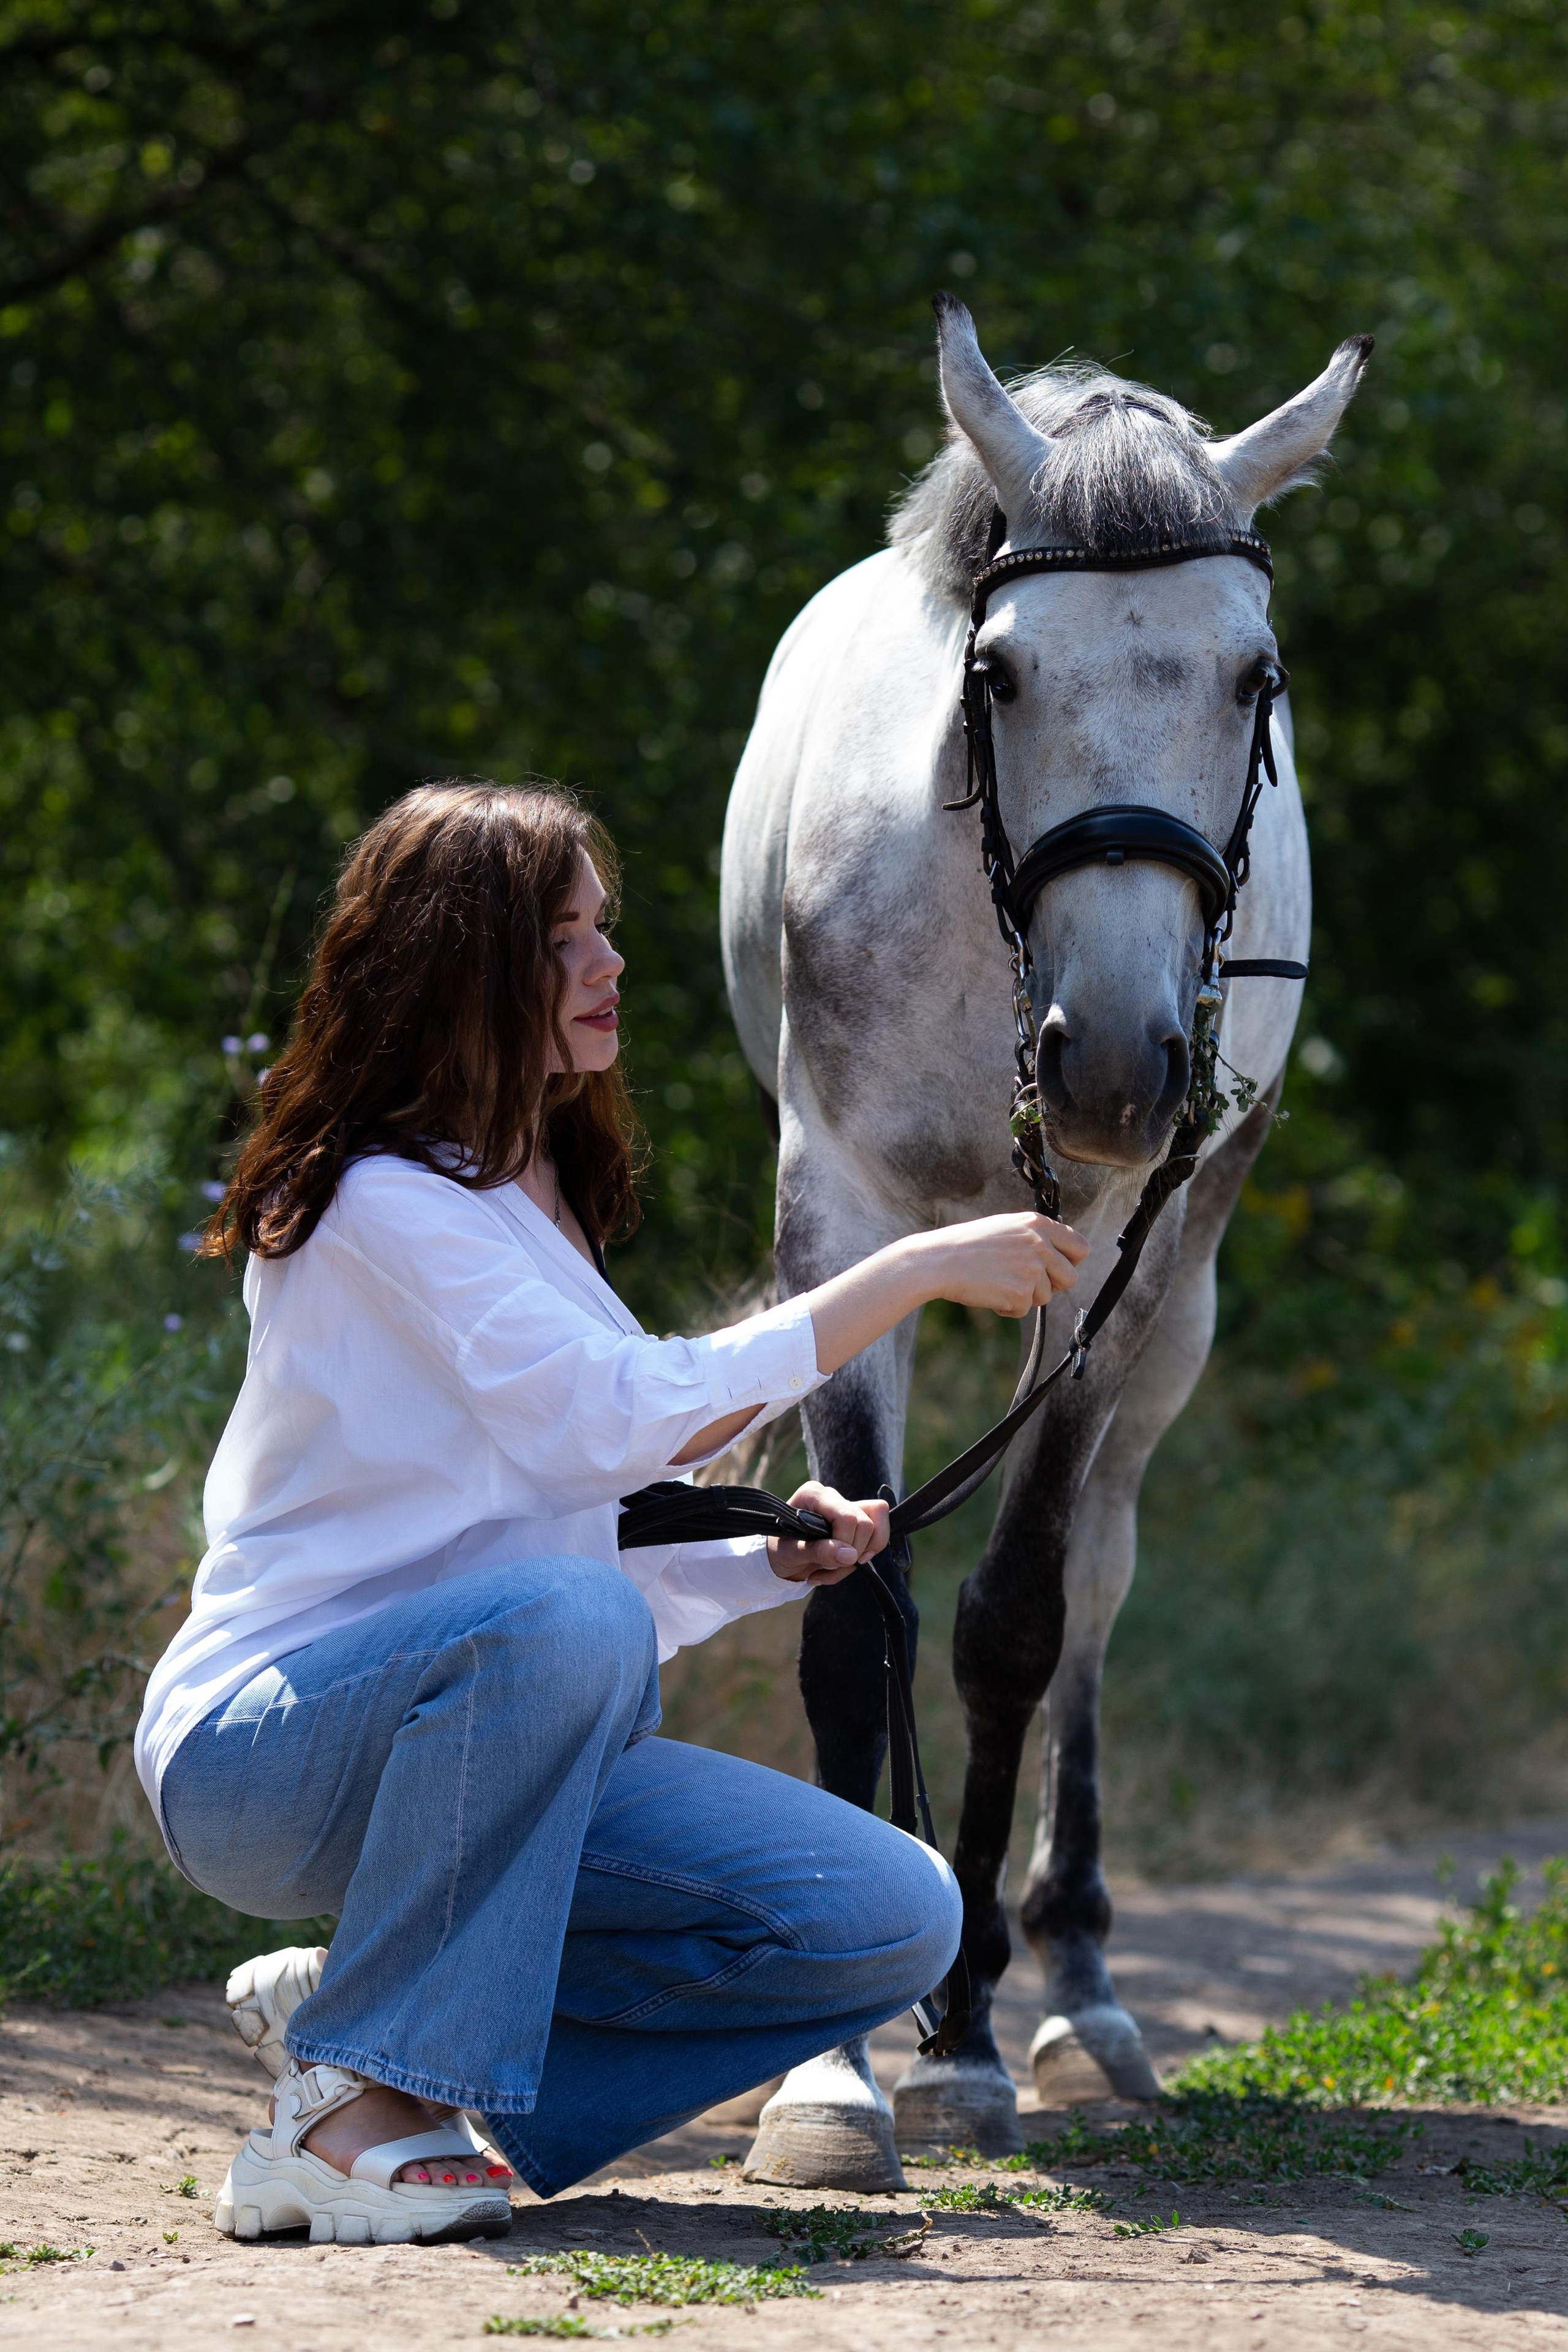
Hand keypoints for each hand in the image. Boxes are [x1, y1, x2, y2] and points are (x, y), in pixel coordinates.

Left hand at [766, 1481, 889, 1587]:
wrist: (781, 1560)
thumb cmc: (780, 1551)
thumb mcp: (790, 1554)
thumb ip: (817, 1551)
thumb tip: (849, 1555)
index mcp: (813, 1495)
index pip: (847, 1516)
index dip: (845, 1542)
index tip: (829, 1561)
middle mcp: (833, 1497)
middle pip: (867, 1523)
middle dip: (851, 1553)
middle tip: (826, 1566)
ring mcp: (847, 1508)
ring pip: (877, 1530)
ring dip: (857, 1560)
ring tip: (831, 1569)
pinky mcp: (856, 1522)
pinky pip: (876, 1538)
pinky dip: (861, 1560)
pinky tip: (840, 1567)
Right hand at [922, 1212, 1088, 1317]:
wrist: (939, 1261)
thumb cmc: (968, 1245)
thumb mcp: (1007, 1228)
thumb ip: (1035, 1238)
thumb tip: (1057, 1257)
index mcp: (1038, 1224)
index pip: (1080, 1246)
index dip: (1071, 1261)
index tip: (1058, 1268)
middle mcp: (1040, 1245)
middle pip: (1071, 1277)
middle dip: (1053, 1285)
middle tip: (1028, 1283)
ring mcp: (1032, 1269)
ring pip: (1046, 1296)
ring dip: (1025, 1296)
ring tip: (998, 1282)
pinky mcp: (1021, 1293)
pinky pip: (1024, 1310)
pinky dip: (1008, 1308)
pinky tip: (990, 1292)